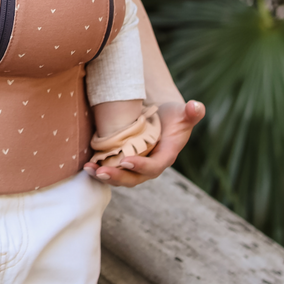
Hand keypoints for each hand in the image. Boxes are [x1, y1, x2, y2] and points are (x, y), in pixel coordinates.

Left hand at [82, 99, 204, 187]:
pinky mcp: (124, 161)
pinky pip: (113, 169)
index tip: (126, 160)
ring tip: (90, 170)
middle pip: (135, 178)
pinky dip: (100, 169)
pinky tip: (87, 165)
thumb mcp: (184, 113)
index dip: (142, 166)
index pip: (155, 166)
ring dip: (105, 175)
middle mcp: (151, 165)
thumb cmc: (174, 114)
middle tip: (101, 171)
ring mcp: (137, 166)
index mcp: (166, 156)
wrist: (163, 117)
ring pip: (121, 176)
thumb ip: (191, 112)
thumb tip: (196, 106)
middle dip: (118, 176)